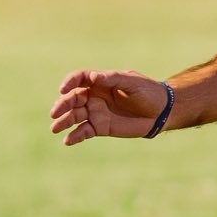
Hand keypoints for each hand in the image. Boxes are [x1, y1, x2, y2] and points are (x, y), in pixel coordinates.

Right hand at [48, 69, 168, 145]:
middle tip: (55, 113)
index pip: (79, 79)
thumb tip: (94, 77)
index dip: (69, 82)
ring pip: (75, 116)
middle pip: (72, 99)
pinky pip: (84, 132)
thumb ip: (112, 79)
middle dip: (62, 105)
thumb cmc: (148, 92)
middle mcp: (95, 96)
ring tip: (55, 128)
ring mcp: (96, 112)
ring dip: (63, 121)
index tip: (63, 89)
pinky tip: (68, 140)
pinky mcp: (101, 127)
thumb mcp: (132, 82)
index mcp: (101, 82)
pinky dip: (75, 136)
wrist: (161, 112)